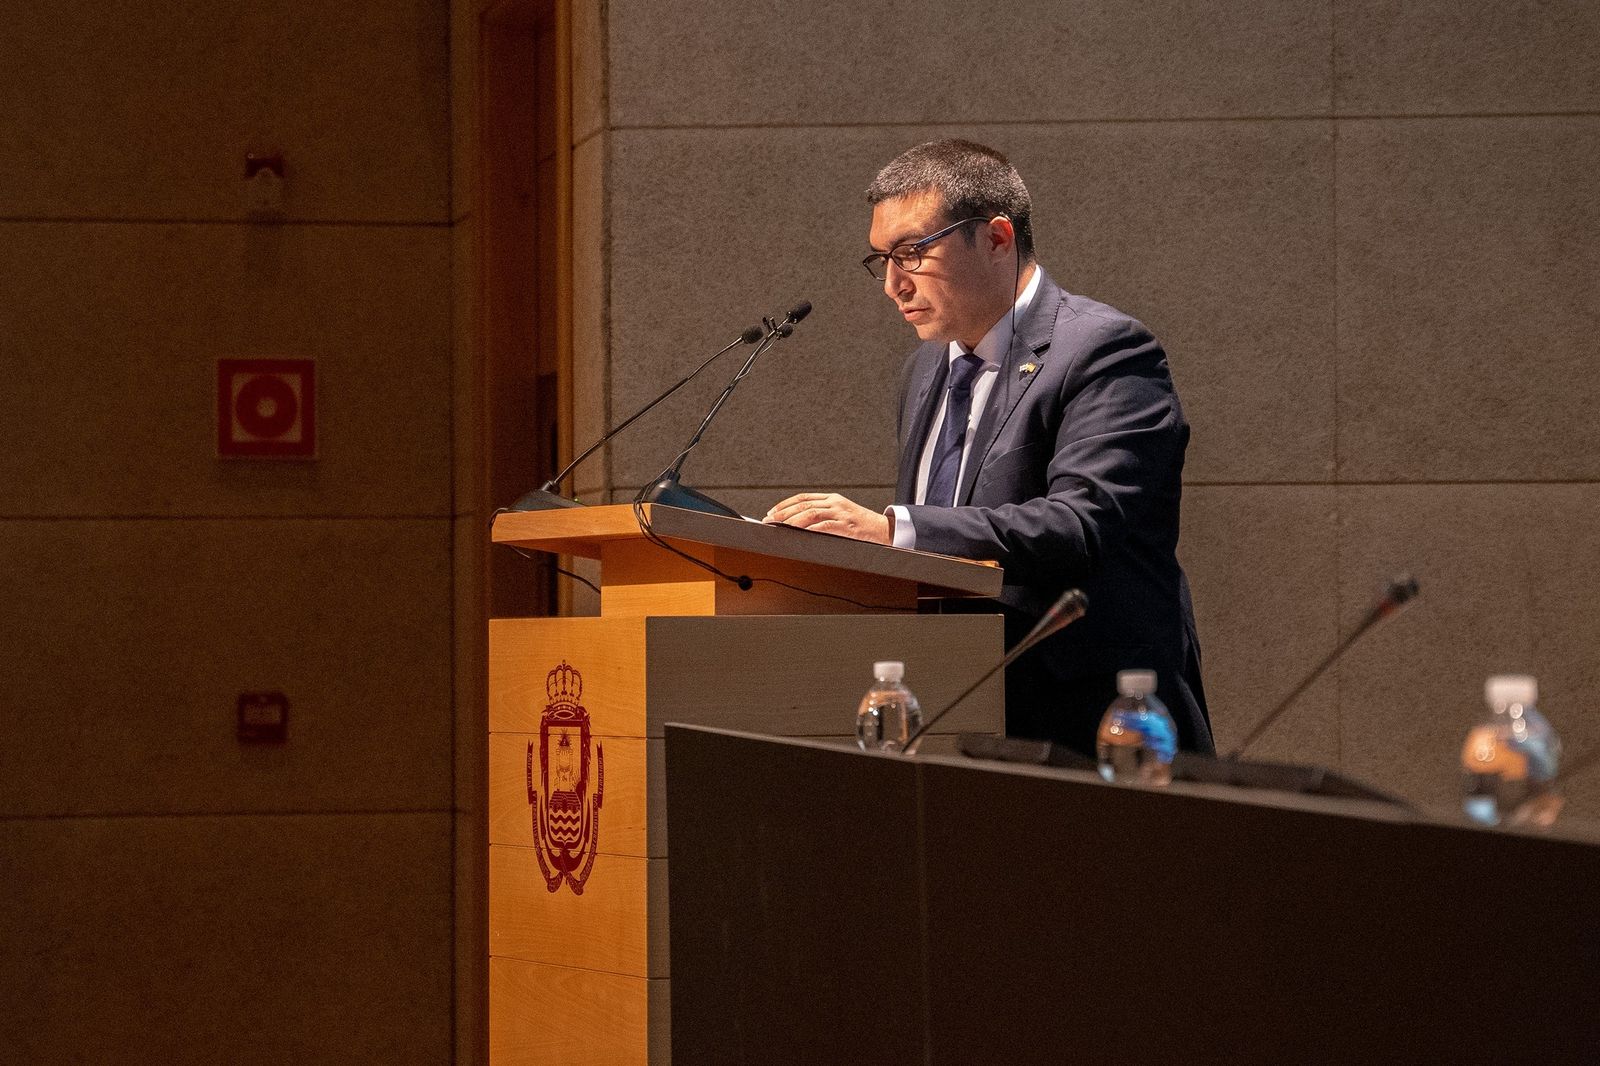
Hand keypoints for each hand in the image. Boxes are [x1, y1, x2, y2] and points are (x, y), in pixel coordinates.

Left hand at [764, 492, 890, 543]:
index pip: (803, 498)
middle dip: (783, 513)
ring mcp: (841, 513)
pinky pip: (824, 526)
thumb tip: (798, 524)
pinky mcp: (846, 526)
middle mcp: (835, 503)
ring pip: (810, 513)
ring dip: (792, 521)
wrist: (884, 530)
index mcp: (832, 498)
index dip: (785, 504)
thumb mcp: (842, 514)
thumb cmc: (862, 526)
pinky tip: (799, 534)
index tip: (772, 512)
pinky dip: (809, 529)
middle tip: (769, 521)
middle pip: (803, 505)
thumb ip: (824, 516)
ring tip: (779, 527)